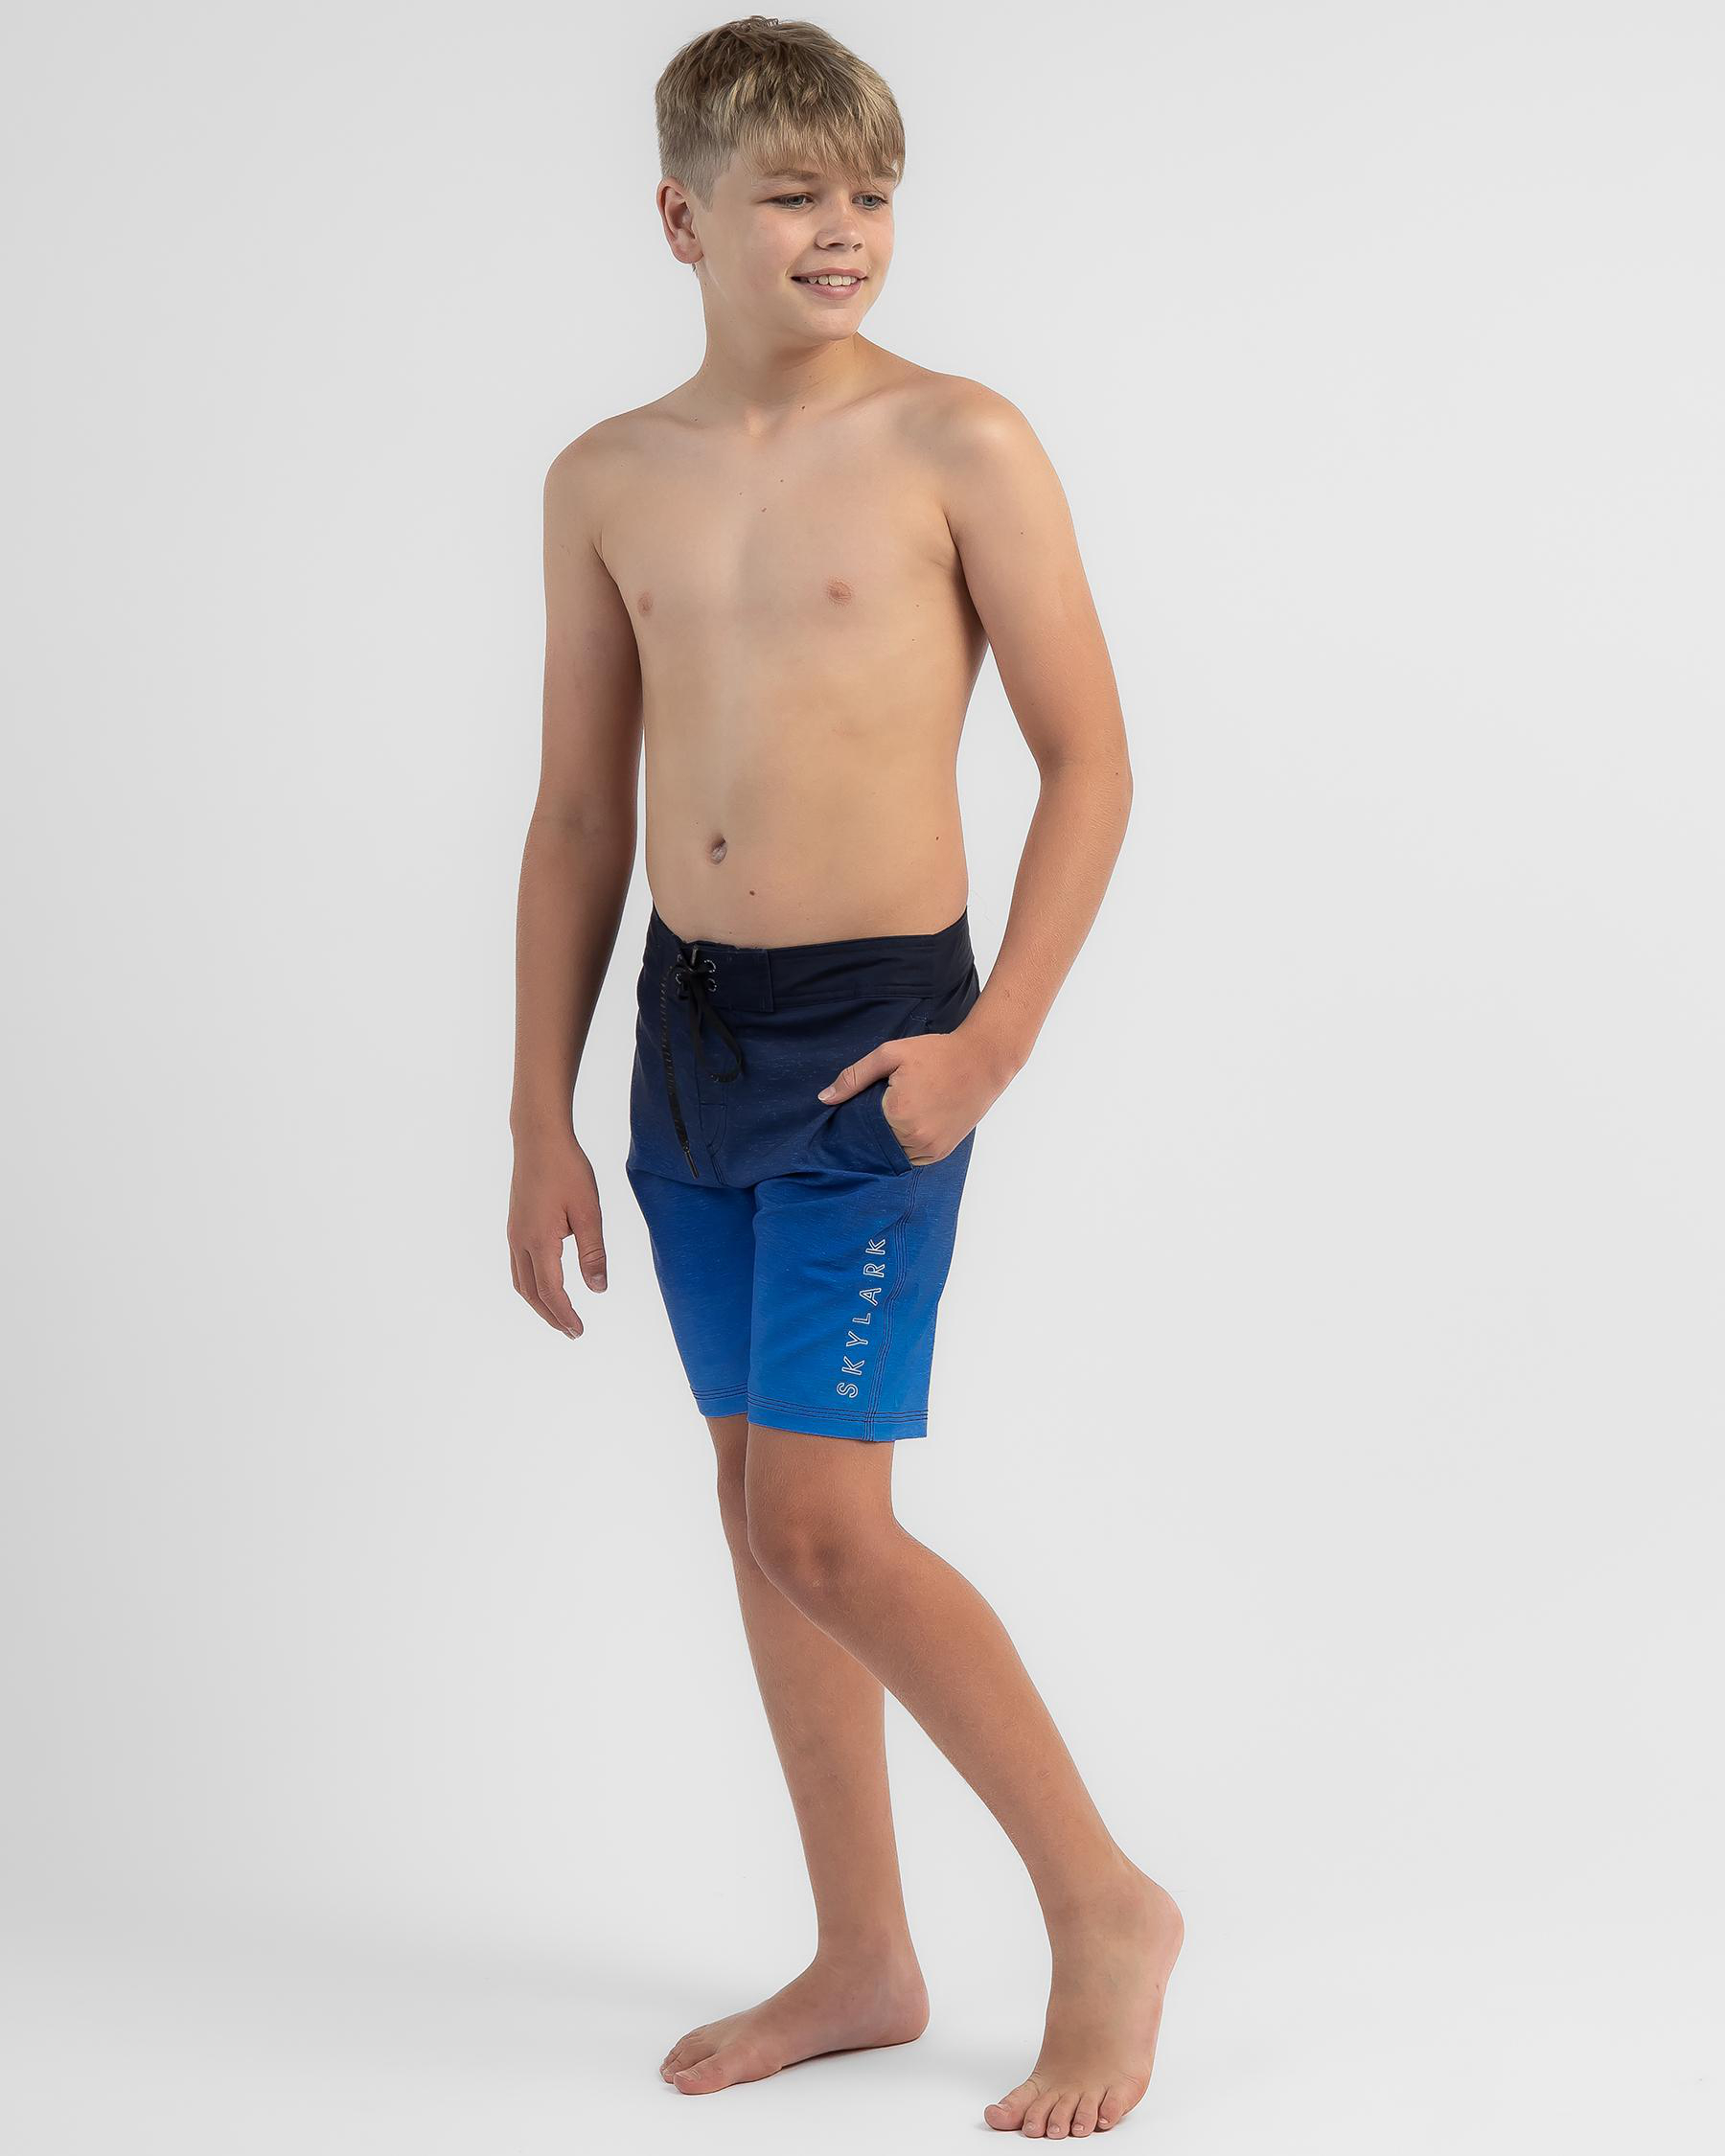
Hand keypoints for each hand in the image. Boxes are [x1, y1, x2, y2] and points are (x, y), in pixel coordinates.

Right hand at [508, 1131, 606, 1336]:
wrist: (539, 1139)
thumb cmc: (567, 1170)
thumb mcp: (589, 1211)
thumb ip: (593, 1252)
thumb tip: (598, 1288)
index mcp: (540, 1241)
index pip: (551, 1292)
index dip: (565, 1315)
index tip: (579, 1331)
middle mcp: (520, 1241)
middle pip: (531, 1293)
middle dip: (551, 1316)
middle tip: (572, 1332)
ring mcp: (514, 1233)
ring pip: (521, 1282)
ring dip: (538, 1303)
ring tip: (559, 1315)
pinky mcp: (515, 1225)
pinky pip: (518, 1266)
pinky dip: (531, 1285)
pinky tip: (545, 1284)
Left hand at [817, 1027, 1006, 1166]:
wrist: (983, 1060)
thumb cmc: (937, 1053)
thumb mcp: (891, 1054)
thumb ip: (855, 1077)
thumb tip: (825, 1099)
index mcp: (897, 1113)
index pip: (859, 1125)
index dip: (856, 1116)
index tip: (859, 1106)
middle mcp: (914, 1137)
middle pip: (875, 1141)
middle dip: (871, 1128)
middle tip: (881, 1106)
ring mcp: (930, 1148)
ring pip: (892, 1153)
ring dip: (887, 1139)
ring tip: (897, 1113)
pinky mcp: (941, 1152)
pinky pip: (911, 1157)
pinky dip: (904, 1145)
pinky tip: (907, 1125)